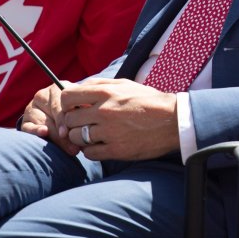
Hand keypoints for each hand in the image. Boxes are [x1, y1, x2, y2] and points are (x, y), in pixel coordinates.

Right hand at [20, 84, 78, 155]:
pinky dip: (36, 131)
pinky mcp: (25, 121)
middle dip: (64, 133)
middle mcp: (42, 95)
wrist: (57, 115)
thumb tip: (86, 126)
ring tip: (68, 149)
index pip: (61, 103)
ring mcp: (31, 108)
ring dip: (56, 136)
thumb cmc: (74, 111)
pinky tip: (44, 133)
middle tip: (74, 147)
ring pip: (43, 122)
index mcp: (57, 88)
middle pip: (53, 114)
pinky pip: (28, 127)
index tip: (73, 132)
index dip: (67, 119)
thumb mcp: (78, 107)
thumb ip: (82, 112)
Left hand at [59, 78, 177, 161]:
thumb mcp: (124, 84)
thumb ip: (99, 84)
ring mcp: (109, 132)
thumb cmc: (148, 100)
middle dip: (73, 123)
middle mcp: (104, 111)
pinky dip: (91, 151)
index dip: (67, 104)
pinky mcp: (116, 150)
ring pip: (77, 138)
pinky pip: (90, 154)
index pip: (67, 97)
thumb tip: (77, 88)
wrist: (172, 120)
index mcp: (105, 93)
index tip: (74, 108)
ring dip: (81, 138)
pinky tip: (100, 145)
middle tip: (83, 124)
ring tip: (92, 135)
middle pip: (70, 120)